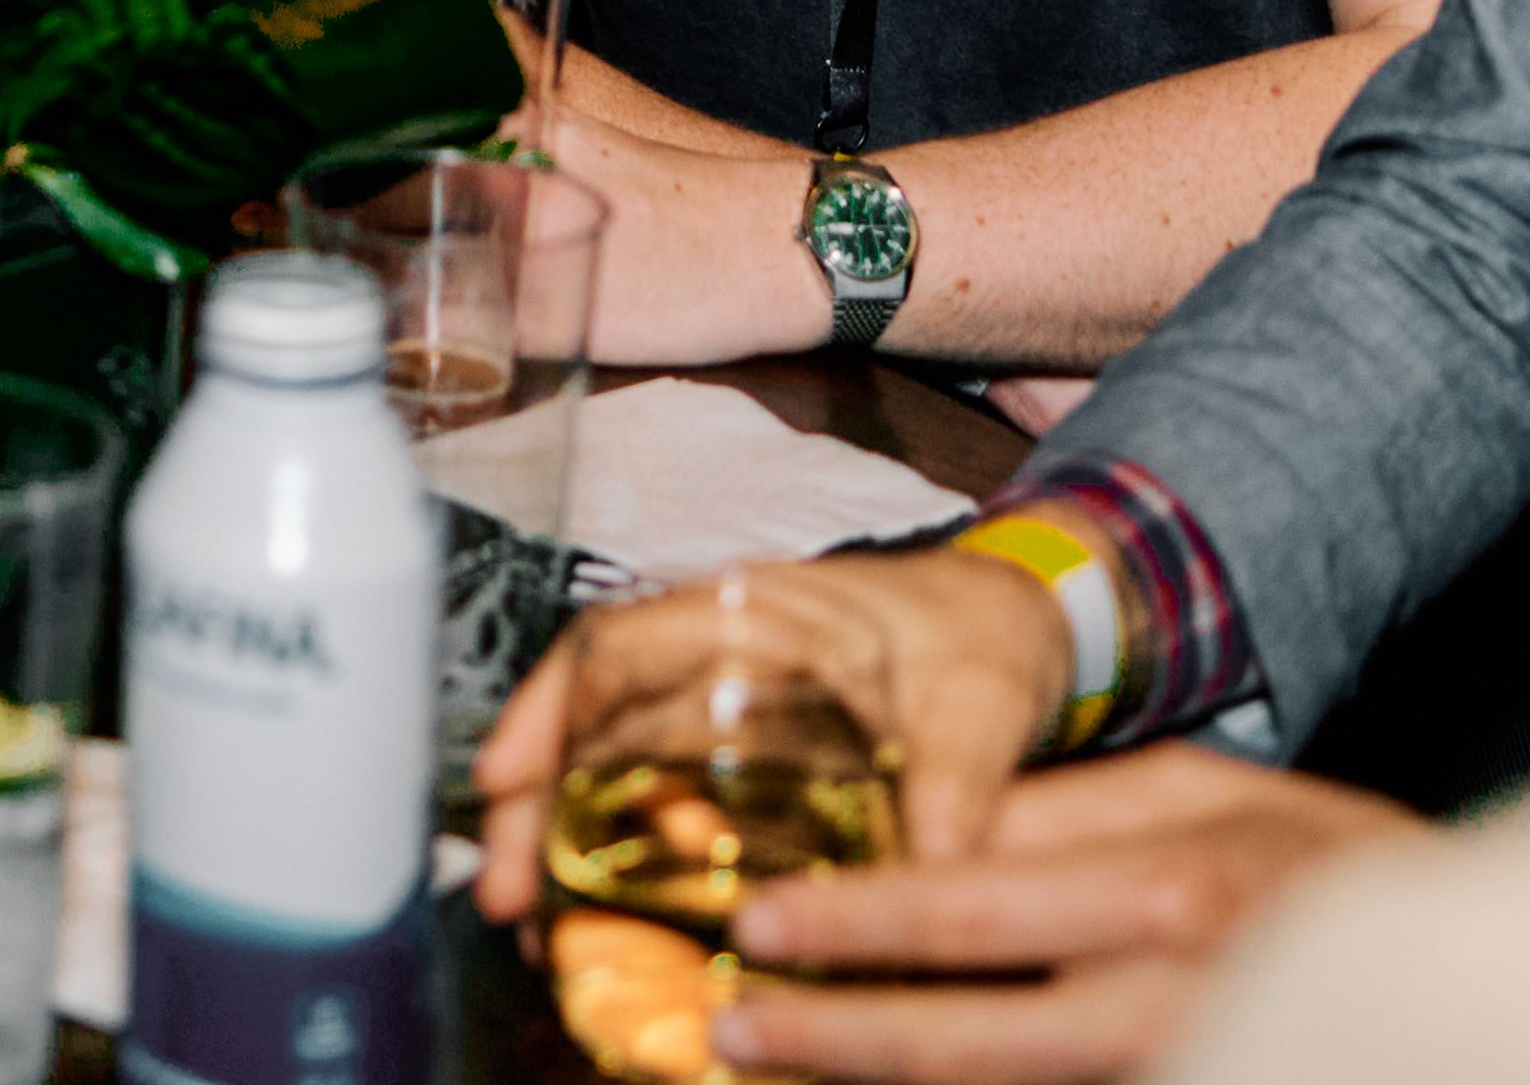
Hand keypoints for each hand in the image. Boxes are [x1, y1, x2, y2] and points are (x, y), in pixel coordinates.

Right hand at [474, 551, 1075, 927]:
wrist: (1025, 623)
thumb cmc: (987, 637)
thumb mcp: (980, 706)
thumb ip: (957, 790)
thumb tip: (932, 878)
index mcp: (756, 614)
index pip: (620, 644)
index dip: (549, 708)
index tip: (506, 781)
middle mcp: (714, 648)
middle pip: (585, 706)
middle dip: (527, 793)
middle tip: (503, 889)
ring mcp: (718, 695)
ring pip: (602, 746)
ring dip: (554, 822)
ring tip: (528, 915)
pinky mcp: (737, 743)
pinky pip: (644, 778)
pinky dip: (606, 835)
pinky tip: (594, 904)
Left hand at [706, 748, 1424, 1078]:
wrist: (1455, 972)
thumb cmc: (1320, 866)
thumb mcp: (1203, 797)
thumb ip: (1068, 814)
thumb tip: (931, 830)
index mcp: (1163, 896)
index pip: (970, 913)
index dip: (852, 925)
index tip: (759, 922)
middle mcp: (1162, 1004)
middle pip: (958, 1041)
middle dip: (828, 1039)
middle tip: (731, 1024)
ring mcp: (1177, 1067)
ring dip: (877, 1084)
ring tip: (780, 1067)